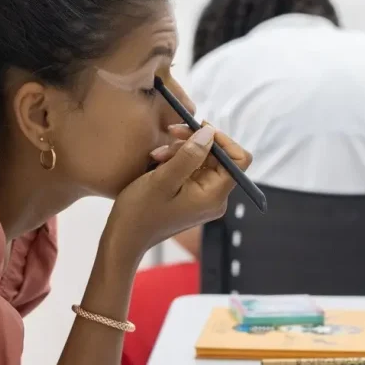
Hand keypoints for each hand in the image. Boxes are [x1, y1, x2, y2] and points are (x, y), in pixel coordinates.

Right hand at [104, 125, 251, 264]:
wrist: (125, 237)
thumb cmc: (141, 212)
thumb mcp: (163, 179)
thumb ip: (189, 155)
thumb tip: (210, 133)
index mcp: (214, 196)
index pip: (239, 160)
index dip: (223, 140)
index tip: (200, 128)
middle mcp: (215, 197)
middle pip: (220, 157)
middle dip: (195, 142)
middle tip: (171, 134)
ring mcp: (204, 197)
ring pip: (204, 159)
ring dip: (182, 150)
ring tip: (157, 154)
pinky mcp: (193, 195)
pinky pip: (193, 168)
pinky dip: (177, 159)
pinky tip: (159, 160)